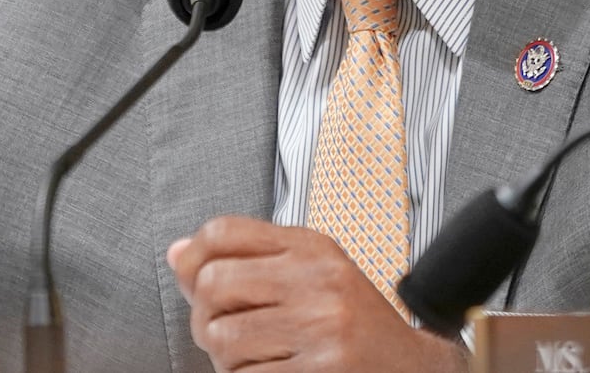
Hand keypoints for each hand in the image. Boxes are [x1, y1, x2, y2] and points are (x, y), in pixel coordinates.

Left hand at [166, 215, 466, 372]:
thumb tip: (178, 254)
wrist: (412, 370)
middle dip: (205, 318)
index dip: (193, 258)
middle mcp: (317, 280)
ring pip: (222, 338)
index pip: (224, 231)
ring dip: (227, 360)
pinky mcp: (320, 372)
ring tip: (257, 360)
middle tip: (225, 335)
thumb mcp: (312, 276)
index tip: (194, 280)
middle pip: (213, 284)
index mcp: (312, 248)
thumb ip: (249, 261)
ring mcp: (320, 328)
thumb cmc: (356, 327)